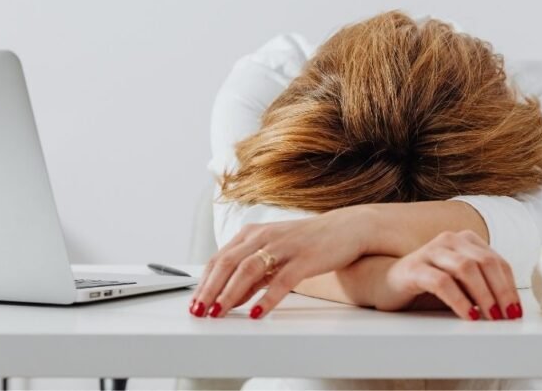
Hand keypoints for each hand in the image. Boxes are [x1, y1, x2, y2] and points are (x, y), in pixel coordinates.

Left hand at [190, 205, 374, 318]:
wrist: (347, 228)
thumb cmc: (309, 242)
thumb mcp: (275, 255)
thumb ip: (253, 275)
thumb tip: (230, 297)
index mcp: (253, 233)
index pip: (219, 259)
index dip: (204, 282)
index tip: (194, 303)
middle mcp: (265, 236)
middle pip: (228, 263)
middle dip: (210, 289)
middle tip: (200, 311)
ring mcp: (285, 246)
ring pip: (249, 269)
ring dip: (230, 293)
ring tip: (220, 312)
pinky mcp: (305, 258)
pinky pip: (282, 280)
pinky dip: (267, 298)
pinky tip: (257, 313)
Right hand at [375, 230, 522, 320]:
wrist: (386, 283)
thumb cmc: (428, 284)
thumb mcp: (461, 283)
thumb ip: (482, 286)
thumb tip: (510, 308)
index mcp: (465, 240)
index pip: (497, 261)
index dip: (510, 287)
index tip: (516, 310)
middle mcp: (449, 240)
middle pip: (485, 263)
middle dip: (501, 292)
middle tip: (508, 316)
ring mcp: (431, 251)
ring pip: (466, 268)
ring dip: (484, 295)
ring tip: (491, 317)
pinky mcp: (415, 268)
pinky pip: (442, 282)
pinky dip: (459, 300)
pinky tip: (468, 315)